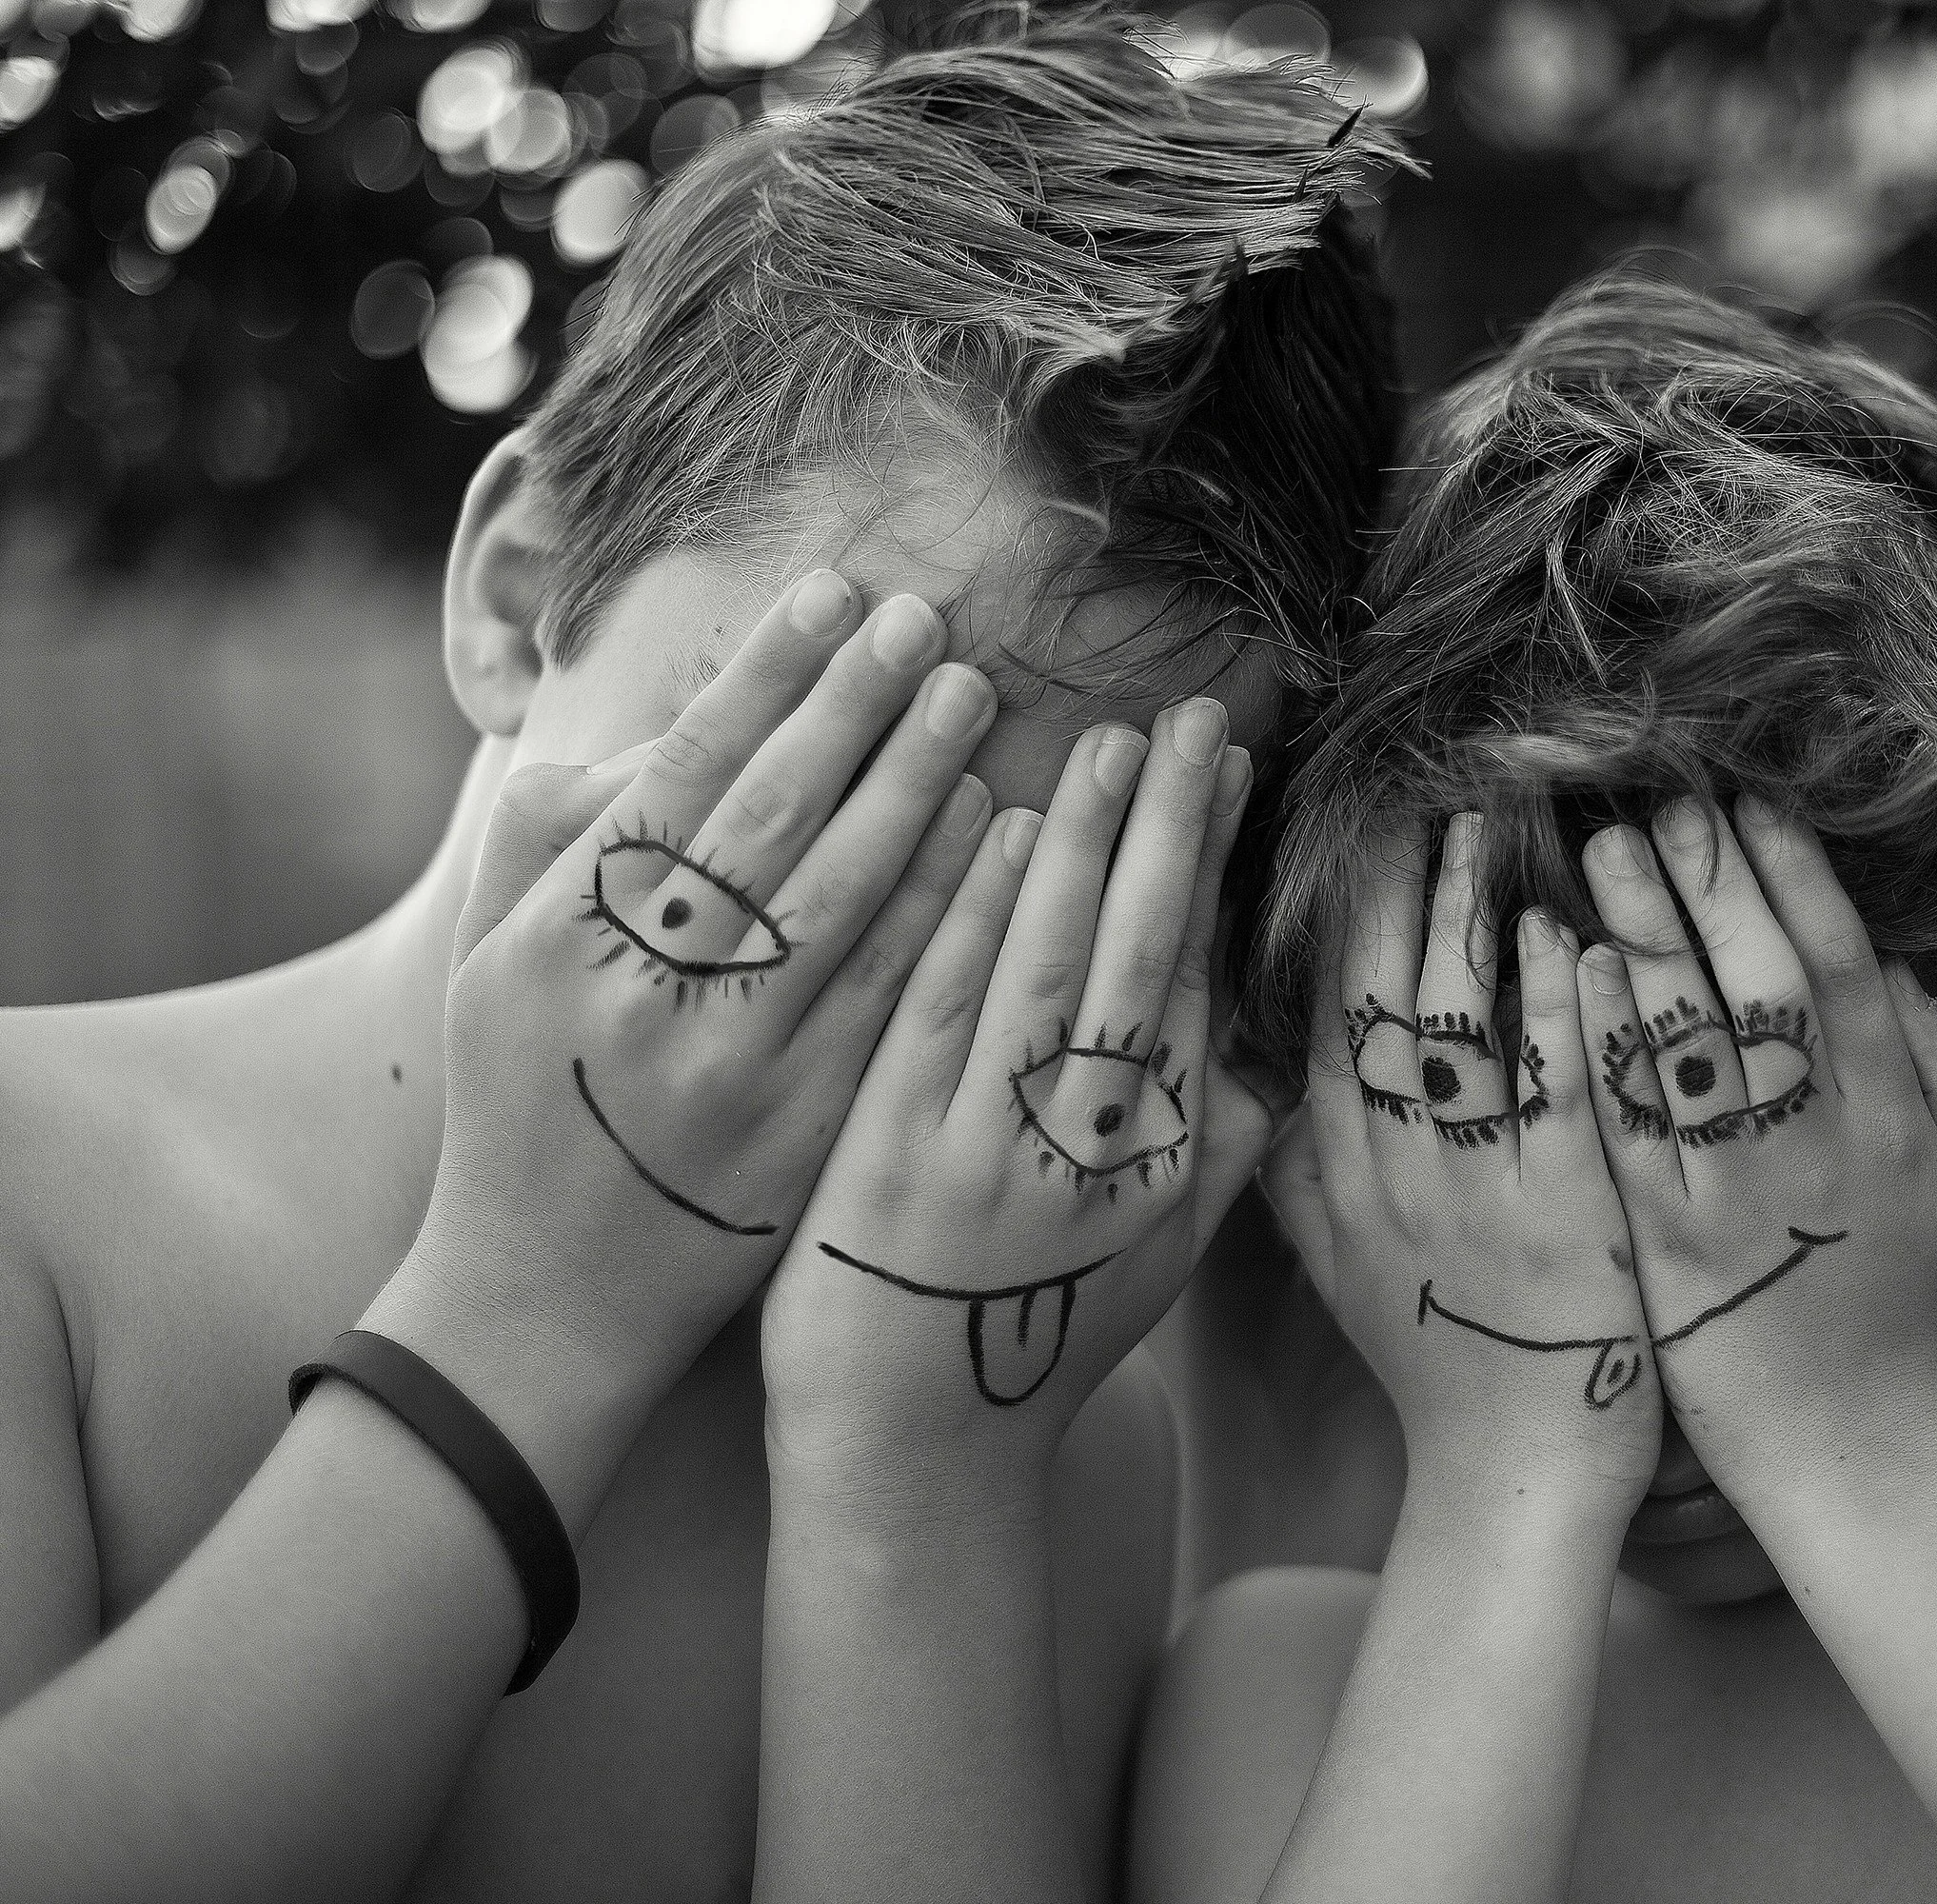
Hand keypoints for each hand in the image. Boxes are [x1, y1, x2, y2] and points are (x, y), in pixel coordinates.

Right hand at [373, 573, 1001, 1517]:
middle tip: (930, 623)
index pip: (682, 775)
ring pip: (846, 899)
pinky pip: (893, 995)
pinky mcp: (809, 1128)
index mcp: (558, 936)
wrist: (552, 1291)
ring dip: (918, 788)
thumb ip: (561, 833)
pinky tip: (995, 836)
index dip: (767, 678)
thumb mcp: (495, 958)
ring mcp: (734, 1068)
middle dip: (858, 708)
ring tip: (974, 701)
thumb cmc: (527, 1094)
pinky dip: (946, 907)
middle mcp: (645, 994)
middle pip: (774, 820)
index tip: (833, 595)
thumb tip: (679, 726)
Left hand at [760, 700, 1252, 1493]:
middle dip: (1170, 829)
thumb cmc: (1038, 1338)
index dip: (1212, 869)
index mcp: (1168, 1163)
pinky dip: (975, 921)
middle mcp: (1098, 1152)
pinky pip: (947, 1014)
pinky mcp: (897, 1158)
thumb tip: (1279, 1051)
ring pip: (1054, 970)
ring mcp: (999, 1152)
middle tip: (1188, 717)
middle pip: (1145, 959)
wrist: (916, 1450)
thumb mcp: (1159, 1257)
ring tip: (1105, 744)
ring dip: (1081, 848)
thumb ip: (1221, 1149)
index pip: (1196, 982)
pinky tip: (993, 833)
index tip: (1227, 772)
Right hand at [1294, 814, 1661, 1503]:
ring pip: (1459, 1029)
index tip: (1354, 833)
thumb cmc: (1437, 1366)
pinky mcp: (1567, 1218)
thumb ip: (1298, 1175)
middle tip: (1421, 794)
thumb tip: (1260, 1083)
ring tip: (1491, 824)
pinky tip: (1571, 938)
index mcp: (1343, 1174)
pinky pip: (1555, 1096)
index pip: (1327, 1018)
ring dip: (1470, 918)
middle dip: (1396, 888)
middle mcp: (1394, 1171)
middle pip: (1381, 1000)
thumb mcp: (1340, 1272)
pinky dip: (1560, 1013)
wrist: (1514, 1478)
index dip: (1338, 918)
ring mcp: (1477, 1192)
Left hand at [1575, 797, 1936, 1512]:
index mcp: (1897, 1123)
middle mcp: (1823, 1145)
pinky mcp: (1668, 1245)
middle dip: (1712, 881)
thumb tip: (1899, 961)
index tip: (1748, 803)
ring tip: (1596, 850)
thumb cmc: (1911, 1315)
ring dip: (1645, 934)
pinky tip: (1569, 972)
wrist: (1861, 1457)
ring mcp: (1740, 1194)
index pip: (1842, 968)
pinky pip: (1629, 1124)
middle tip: (1660, 798)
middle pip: (1766, 982)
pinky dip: (1602, 1041)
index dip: (1795, 876)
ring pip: (1691, 1040)